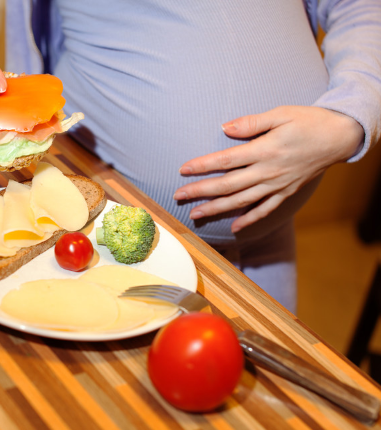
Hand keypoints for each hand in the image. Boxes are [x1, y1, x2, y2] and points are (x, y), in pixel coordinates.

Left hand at [173, 106, 363, 232]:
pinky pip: (265, 209)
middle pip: (228, 185)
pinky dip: (249, 219)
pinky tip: (234, 227)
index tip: (183, 170)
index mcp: (264, 150)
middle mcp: (269, 171)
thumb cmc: (308, 121)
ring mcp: (278, 184)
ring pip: (242, 201)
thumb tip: (224, 128)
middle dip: (201, 191)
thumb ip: (250, 123)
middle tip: (178, 196)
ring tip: (195, 214)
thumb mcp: (280, 114)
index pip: (226, 160)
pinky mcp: (286, 192)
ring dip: (216, 208)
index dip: (203, 165)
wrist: (340, 137)